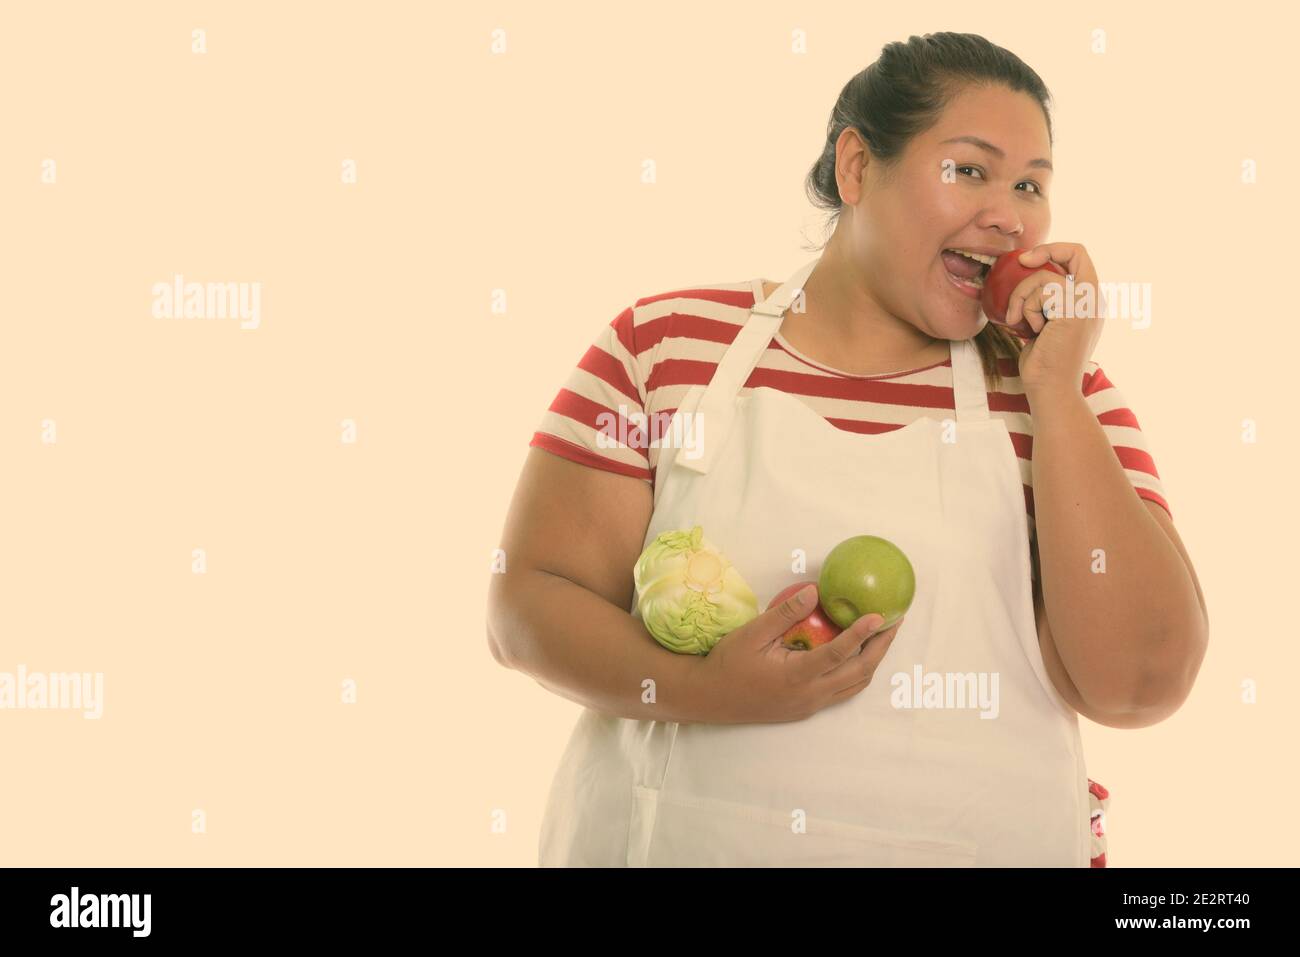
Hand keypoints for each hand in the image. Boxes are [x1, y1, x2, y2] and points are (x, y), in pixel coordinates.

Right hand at [692, 583, 903, 723]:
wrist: (711, 698)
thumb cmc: (728, 663)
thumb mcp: (753, 632)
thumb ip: (785, 613)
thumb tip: (815, 590)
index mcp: (798, 676)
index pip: (840, 653)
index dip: (862, 633)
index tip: (880, 616)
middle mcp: (810, 695)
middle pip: (859, 673)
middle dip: (881, 648)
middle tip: (895, 624)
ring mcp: (810, 705)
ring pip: (854, 686)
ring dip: (872, 662)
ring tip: (882, 637)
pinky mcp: (806, 709)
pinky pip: (842, 692)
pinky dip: (856, 673)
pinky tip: (856, 655)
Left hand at [1007, 243, 1104, 397]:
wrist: (1050, 390)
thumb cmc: (1042, 363)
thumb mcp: (1044, 324)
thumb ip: (1044, 303)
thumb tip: (1022, 281)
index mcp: (1088, 300)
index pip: (1080, 257)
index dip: (1055, 249)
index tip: (1027, 259)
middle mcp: (1094, 299)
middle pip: (1075, 252)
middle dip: (1044, 251)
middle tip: (1022, 262)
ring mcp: (1088, 305)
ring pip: (1046, 276)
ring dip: (1022, 296)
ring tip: (1019, 320)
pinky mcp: (1076, 312)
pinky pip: (1043, 292)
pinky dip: (1027, 309)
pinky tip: (1030, 330)